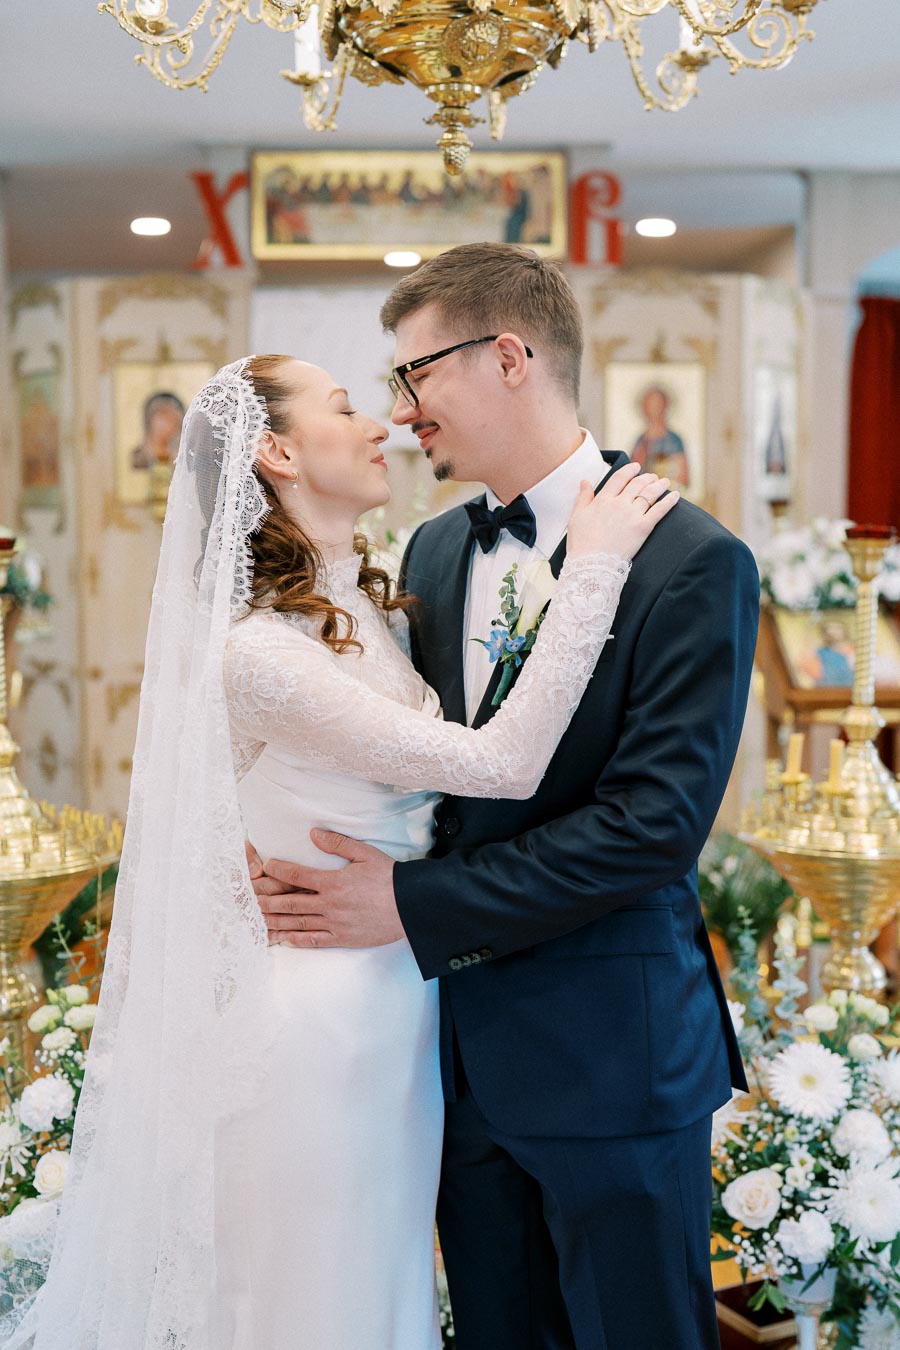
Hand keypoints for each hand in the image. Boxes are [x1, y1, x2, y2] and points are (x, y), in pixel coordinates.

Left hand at [253, 830, 404, 948]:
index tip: (265, 867)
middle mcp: (330, 904)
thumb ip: (338, 844)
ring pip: (298, 923)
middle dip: (268, 900)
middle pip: (291, 903)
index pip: (298, 876)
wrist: (410, 906)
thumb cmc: (389, 877)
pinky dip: (297, 940)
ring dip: (276, 922)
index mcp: (334, 882)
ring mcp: (335, 924)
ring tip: (257, 921)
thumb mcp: (365, 854)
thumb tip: (314, 834)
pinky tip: (283, 939)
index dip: (279, 870)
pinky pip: (315, 940)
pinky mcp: (342, 938)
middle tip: (248, 900)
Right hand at [566, 462, 678, 560]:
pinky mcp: (643, 528)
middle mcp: (619, 503)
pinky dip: (669, 501)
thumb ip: (583, 497)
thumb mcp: (576, 517)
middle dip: (647, 478)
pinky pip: (659, 510)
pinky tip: (676, 495)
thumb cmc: (581, 543)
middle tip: (653, 477)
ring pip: (649, 494)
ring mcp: (632, 515)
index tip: (636, 467)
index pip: (619, 478)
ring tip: (665, 482)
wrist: (591, 564)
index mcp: (603, 500)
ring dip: (659, 486)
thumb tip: (585, 481)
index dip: (629, 470)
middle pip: (637, 484)